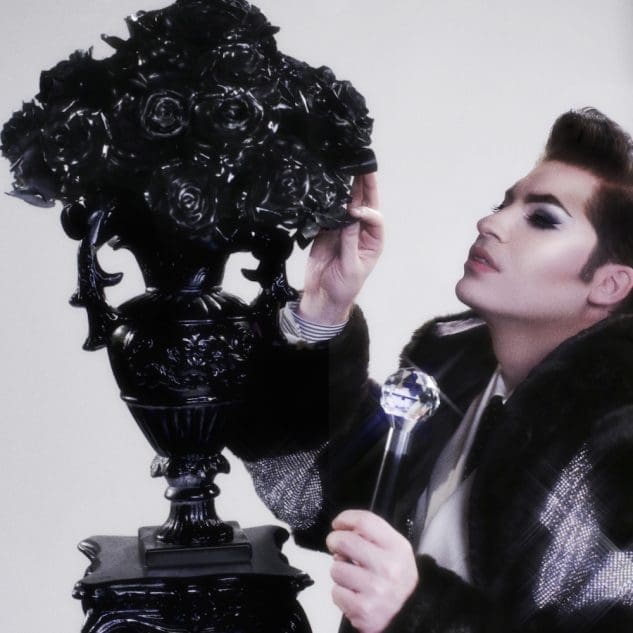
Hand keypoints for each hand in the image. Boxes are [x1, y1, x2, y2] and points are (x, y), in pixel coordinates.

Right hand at [299, 173, 382, 324]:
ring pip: (346, 204)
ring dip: (346, 187)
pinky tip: (327, 186)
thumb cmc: (344, 287)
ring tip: (345, 167)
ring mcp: (343, 229)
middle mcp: (360, 231)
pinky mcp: (326, 231)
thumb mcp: (351, 266)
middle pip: (364, 203)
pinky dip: (328, 200)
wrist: (322, 298)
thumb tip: (352, 215)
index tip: (355, 211)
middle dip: (364, 184)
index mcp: (373, 240)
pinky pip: (329, 212)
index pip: (375, 218)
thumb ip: (350, 241)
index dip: (366, 211)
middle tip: (362, 164)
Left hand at [326, 510, 417, 632]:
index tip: (338, 524)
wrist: (409, 613)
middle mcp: (388, 567)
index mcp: (397, 547)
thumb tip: (344, 529)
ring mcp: (376, 589)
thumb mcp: (394, 549)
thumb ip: (373, 534)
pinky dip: (340, 593)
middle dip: (334, 541)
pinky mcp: (363, 609)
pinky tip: (352, 593)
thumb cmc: (395, 576)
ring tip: (351, 576)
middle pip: (345, 541)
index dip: (345, 519)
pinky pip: (336, 592)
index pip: (364, 521)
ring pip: (336, 568)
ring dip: (339, 570)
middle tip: (336, 546)